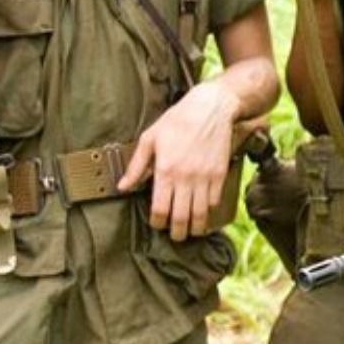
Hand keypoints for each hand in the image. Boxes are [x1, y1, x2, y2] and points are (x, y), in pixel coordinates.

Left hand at [120, 81, 239, 240]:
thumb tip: (123, 186)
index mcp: (166, 170)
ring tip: (190, 231)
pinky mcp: (220, 174)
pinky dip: (209, 211)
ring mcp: (205, 177)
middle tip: (174, 236)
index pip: (160, 209)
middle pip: (181, 217)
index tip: (157, 224)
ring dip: (195, 227)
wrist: (211, 108)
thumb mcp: (150, 138)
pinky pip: (215, 201)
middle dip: (177, 232)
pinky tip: (204, 213)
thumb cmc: (178, 120)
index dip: (158, 222)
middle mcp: (186, 177)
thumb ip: (136, 165)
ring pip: (200, 214)